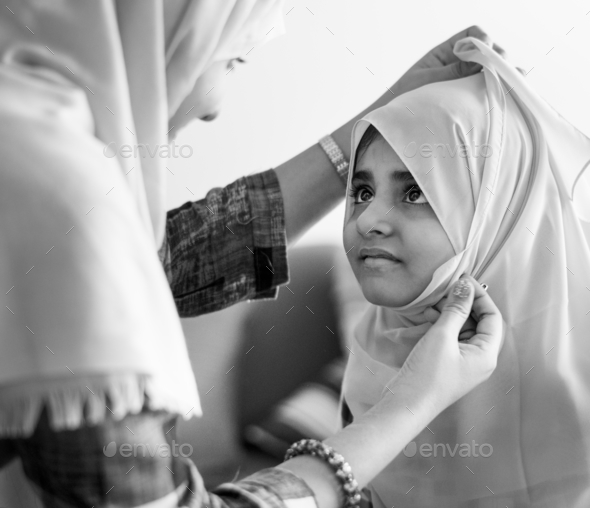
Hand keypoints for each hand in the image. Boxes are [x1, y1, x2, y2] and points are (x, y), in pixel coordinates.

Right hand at [390, 275, 503, 413]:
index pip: (493, 317)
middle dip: (464, 303)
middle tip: (447, 287)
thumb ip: (455, 309)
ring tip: (434, 300)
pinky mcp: (448, 364)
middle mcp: (480, 359)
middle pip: (479, 322)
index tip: (463, 280)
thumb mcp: (442, 337)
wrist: (406, 405)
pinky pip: (451, 338)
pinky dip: (442, 324)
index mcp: (486, 354)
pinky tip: (428, 315)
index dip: (479, 296)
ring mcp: (464, 362)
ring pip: (463, 329)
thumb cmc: (427, 375)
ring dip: (451, 312)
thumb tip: (464, 286)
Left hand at [391, 26, 507, 95]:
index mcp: (445, 53)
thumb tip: (481, 61)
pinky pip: (484, 90)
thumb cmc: (405, 98)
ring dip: (502, 74)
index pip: (471, 35)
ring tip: (512, 79)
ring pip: (489, 72)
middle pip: (486, 52)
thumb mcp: (428, 80)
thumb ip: (453, 71)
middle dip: (498, 56)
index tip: (488, 47)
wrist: (396, 121)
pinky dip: (497, 89)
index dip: (483, 38)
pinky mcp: (467, 99)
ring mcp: (464, 82)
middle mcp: (457, 65)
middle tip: (505, 66)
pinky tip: (507, 91)